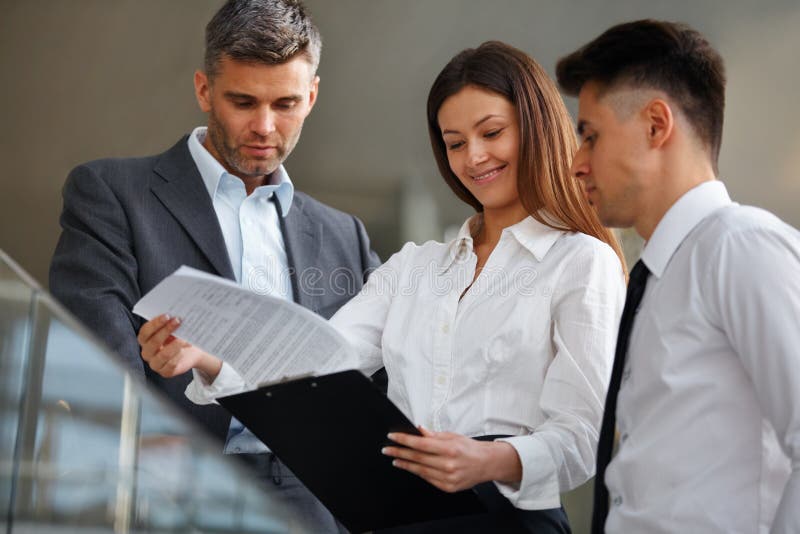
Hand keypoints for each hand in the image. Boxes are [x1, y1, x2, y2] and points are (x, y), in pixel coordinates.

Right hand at [137, 314, 220, 378]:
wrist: (190, 352)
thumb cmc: (178, 337)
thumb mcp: (172, 329)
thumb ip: (169, 322)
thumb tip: (175, 312)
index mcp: (144, 340)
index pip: (145, 332)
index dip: (155, 324)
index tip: (167, 315)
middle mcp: (147, 352)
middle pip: (153, 343)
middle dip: (166, 331)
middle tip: (178, 321)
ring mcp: (155, 364)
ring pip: (163, 355)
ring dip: (175, 345)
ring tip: (185, 337)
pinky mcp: (165, 372)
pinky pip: (171, 364)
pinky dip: (179, 355)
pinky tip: (186, 347)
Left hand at [382, 427, 521, 491]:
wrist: (486, 464)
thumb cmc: (470, 448)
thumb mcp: (452, 436)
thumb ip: (434, 435)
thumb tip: (418, 430)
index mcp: (450, 448)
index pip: (421, 444)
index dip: (404, 440)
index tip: (392, 437)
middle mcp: (448, 464)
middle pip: (418, 458)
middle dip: (400, 452)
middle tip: (387, 449)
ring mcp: (448, 477)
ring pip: (420, 470)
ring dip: (405, 463)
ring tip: (395, 458)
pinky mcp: (448, 487)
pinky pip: (428, 479)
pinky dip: (417, 472)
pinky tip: (409, 466)